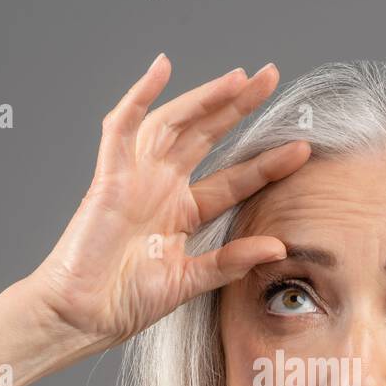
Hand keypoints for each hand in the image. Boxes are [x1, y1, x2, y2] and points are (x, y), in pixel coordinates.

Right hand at [24, 54, 310, 348]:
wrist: (83, 315)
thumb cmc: (126, 302)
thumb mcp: (191, 281)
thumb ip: (232, 261)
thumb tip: (279, 247)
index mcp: (182, 213)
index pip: (233, 178)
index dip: (267, 162)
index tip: (302, 148)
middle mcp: (161, 188)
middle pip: (206, 136)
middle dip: (238, 106)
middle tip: (271, 77)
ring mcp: (135, 179)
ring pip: (173, 124)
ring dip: (203, 98)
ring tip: (238, 78)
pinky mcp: (109, 177)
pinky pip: (122, 127)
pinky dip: (139, 96)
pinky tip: (161, 69)